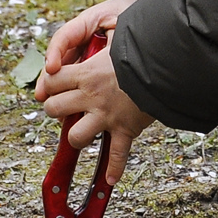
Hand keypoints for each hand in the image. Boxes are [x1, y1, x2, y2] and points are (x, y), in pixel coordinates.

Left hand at [37, 0, 153, 185]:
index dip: (49, 84)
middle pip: (54, 109)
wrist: (168, 65)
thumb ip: (100, 44)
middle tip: (65, 108)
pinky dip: (114, 168)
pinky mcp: (124, 129)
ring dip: (77, 137)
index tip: (53, 86)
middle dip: (56, 110)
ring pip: (75, 136)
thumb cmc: (144, 48)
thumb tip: (94, 39)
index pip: (52, 80)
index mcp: (86, 72)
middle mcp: (91, 96)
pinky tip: (111, 179)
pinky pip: (116, 154)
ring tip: (83, 133)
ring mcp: (106, 115)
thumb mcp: (117, 39)